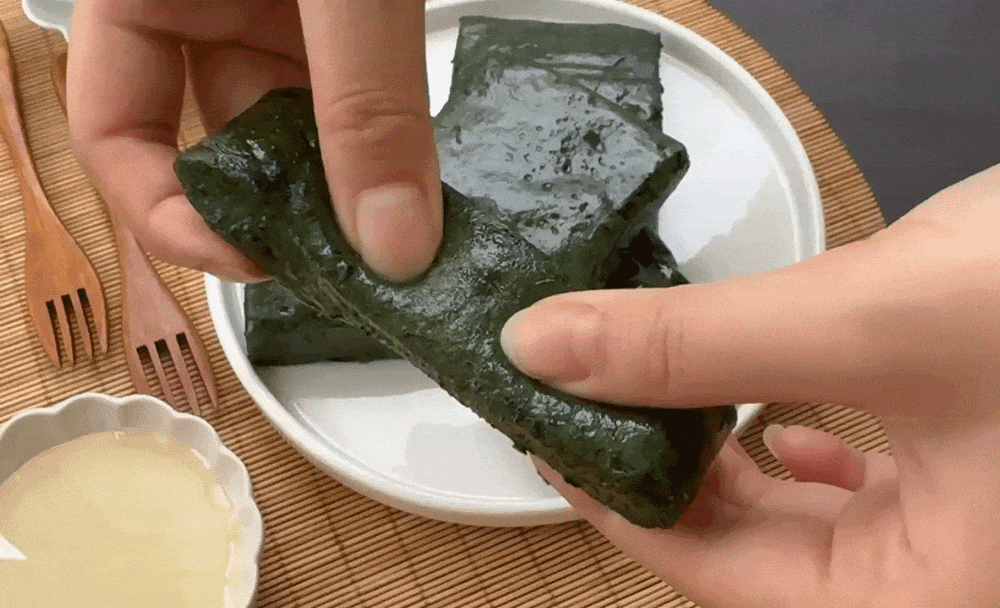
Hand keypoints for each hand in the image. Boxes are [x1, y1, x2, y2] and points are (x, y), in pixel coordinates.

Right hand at [67, 0, 441, 281]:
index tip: (253, 265)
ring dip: (340, 186)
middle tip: (348, 266)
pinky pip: (346, 97)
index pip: (112, 133)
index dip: (169, 216)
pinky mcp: (337, 18)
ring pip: (290, 127)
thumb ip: (364, 99)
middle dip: (281, 212)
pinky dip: (377, 144)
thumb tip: (392, 244)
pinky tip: (414, 184)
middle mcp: (201, 13)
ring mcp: (271, 14)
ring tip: (395, 237)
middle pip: (215, 143)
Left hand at [501, 164, 999, 606]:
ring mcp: (974, 529)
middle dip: (667, 475)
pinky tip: (773, 414)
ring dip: (726, 455)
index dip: (619, 508)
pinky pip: (871, 485)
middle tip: (585, 407)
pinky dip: (807, 445)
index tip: (549, 440)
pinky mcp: (990, 466)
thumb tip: (545, 346)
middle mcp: (950, 578)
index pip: (722, 579)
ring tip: (654, 401)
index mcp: (928, 599)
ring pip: (811, 517)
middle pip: (760, 551)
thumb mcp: (872, 322)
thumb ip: (698, 344)